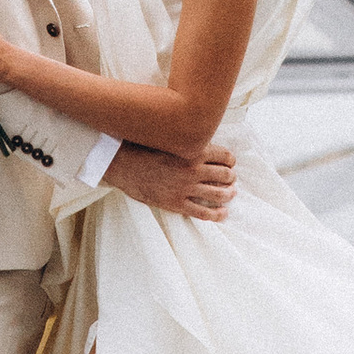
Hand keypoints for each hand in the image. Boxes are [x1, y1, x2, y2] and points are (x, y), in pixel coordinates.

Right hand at [109, 140, 235, 222]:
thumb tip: (205, 142)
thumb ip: (189, 142)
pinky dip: (218, 214)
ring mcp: (185, 188)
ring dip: (229, 194)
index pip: (225, 156)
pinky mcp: (177, 203)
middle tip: (230, 178)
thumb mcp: (171, 138)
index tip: (230, 163)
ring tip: (230, 193)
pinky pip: (204, 213)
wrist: (123, 164)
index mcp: (193, 151)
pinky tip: (223, 213)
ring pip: (219, 194)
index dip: (231, 160)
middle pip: (226, 175)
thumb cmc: (144, 148)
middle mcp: (193, 169)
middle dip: (230, 177)